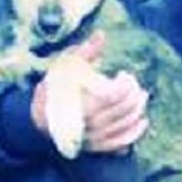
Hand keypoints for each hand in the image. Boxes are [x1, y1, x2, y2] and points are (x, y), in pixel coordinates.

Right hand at [30, 34, 148, 153]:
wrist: (39, 119)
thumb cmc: (53, 89)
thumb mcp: (64, 66)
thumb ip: (85, 52)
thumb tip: (101, 35)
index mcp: (82, 102)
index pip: (114, 95)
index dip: (125, 84)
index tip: (123, 74)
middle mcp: (90, 123)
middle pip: (123, 109)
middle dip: (134, 94)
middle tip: (134, 83)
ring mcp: (94, 137)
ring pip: (125, 125)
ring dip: (138, 110)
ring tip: (142, 96)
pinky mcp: (96, 147)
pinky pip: (120, 143)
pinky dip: (134, 133)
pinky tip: (142, 122)